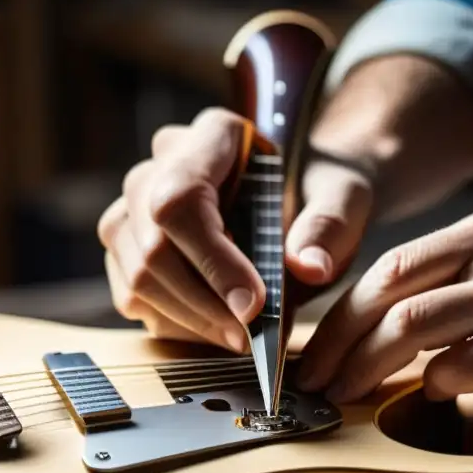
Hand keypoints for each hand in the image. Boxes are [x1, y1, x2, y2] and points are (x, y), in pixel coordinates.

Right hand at [97, 107, 372, 351]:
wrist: (302, 197)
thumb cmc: (319, 192)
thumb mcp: (344, 199)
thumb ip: (330, 227)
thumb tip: (310, 267)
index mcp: (213, 136)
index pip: (184, 197)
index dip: (212, 259)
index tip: (252, 305)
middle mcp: (160, 165)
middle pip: (154, 244)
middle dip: (203, 302)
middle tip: (249, 335)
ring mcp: (134, 207)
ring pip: (137, 275)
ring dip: (189, 319)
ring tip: (239, 336)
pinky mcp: (127, 247)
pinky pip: (132, 296)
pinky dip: (174, 325)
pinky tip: (215, 328)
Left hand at [296, 207, 472, 468]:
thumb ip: (466, 301)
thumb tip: (386, 342)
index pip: (390, 267)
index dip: (339, 315)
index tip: (314, 353)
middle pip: (386, 289)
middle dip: (334, 342)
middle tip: (311, 385)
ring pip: (408, 324)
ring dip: (362, 368)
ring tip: (340, 401)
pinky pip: (455, 368)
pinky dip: (425, 391)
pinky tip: (422, 408)